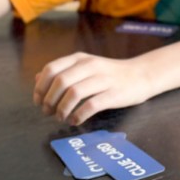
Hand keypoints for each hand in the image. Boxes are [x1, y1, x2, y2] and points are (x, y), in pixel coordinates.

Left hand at [33, 52, 154, 124]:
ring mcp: (103, 79)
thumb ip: (62, 72)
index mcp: (80, 59)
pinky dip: (79, 115)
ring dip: (62, 109)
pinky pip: (91, 105)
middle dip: (49, 100)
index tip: (38, 100)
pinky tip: (75, 121)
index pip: (52, 69)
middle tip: (47, 112)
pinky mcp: (114, 94)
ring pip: (74, 93)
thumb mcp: (84, 67)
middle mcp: (90, 66)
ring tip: (61, 118)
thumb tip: (38, 80)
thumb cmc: (109, 74)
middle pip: (61, 81)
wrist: (141, 75)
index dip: (41, 87)